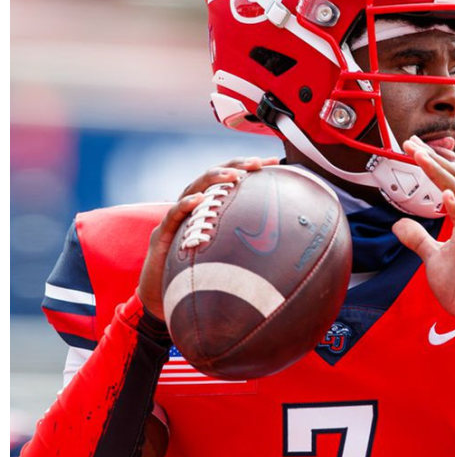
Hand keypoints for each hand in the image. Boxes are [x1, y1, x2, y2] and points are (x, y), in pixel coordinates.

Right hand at [137, 156, 278, 320]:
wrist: (162, 295)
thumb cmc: (199, 272)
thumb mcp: (230, 252)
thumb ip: (251, 242)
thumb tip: (290, 242)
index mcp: (209, 206)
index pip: (231, 179)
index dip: (250, 167)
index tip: (276, 162)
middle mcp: (192, 206)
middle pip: (214, 176)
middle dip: (236, 165)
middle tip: (258, 163)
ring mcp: (176, 218)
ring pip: (194, 189)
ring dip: (214, 178)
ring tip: (234, 175)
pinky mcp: (162, 233)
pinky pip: (172, 216)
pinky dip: (185, 205)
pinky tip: (199, 199)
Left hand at [391, 137, 454, 335]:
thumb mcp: (435, 259)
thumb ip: (420, 239)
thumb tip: (399, 224)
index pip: (451, 182)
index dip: (433, 163)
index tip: (413, 147)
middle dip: (432, 160)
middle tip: (410, 143)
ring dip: (440, 175)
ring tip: (422, 157)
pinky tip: (445, 194)